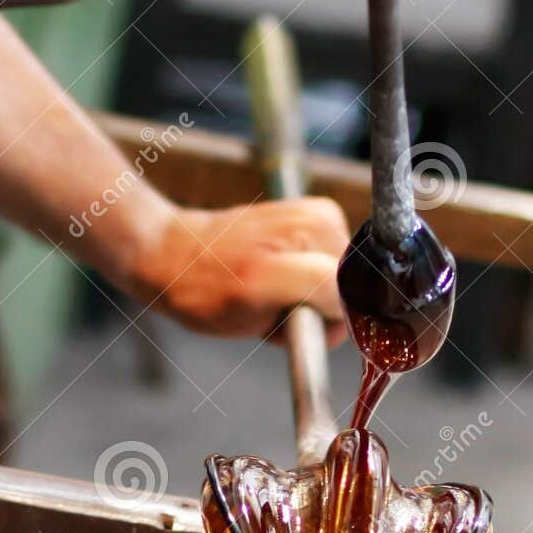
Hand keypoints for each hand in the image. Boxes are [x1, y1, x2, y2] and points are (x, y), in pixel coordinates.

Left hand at [129, 200, 350, 339]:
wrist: (180, 251)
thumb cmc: (207, 292)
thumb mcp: (256, 322)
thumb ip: (313, 318)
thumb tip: (350, 316)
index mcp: (288, 262)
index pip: (346, 302)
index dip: (328, 322)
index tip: (297, 322)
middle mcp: (310, 229)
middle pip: (352, 287)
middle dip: (323, 304)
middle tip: (279, 303)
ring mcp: (319, 214)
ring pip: (348, 272)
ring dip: (321, 286)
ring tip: (278, 285)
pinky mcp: (320, 209)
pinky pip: (339, 253)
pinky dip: (319, 265)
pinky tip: (286, 268)